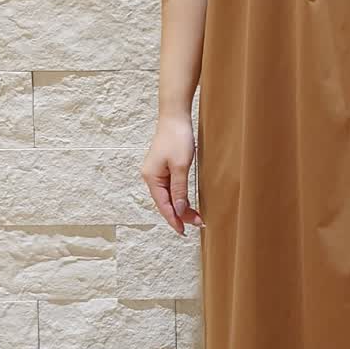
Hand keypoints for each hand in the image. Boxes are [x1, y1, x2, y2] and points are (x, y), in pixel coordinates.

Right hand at [140, 114, 202, 235]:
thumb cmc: (177, 138)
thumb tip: (179, 210)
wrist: (175, 117)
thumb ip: (179, 190)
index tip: (184, 231)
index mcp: (151, 178)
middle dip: (181, 214)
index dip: (174, 219)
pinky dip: (179, 197)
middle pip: (166, 202)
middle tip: (198, 223)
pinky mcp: (163, 168)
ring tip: (196, 217)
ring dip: (181, 207)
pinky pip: (170, 188)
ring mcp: (156, 172)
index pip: (163, 205)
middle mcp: (151, 177)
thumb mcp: (181, 166)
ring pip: (168, 196)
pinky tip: (187, 203)